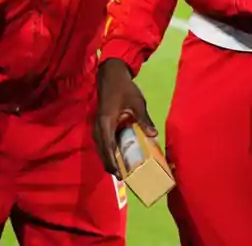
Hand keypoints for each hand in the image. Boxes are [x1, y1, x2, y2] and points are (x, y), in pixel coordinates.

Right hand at [93, 58, 156, 178]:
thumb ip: (144, 119)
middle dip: (110, 164)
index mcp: (106, 122)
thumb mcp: (136, 102)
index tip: (119, 175)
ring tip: (118, 169)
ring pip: (100, 146)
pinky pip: (102, 140)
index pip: (108, 147)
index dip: (113, 162)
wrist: (111, 73)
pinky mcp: (100, 122)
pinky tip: (115, 153)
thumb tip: (154, 134)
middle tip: (121, 177)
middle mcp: (99, 125)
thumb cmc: (124, 87)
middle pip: (102, 150)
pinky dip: (107, 149)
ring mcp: (98, 124)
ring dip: (108, 157)